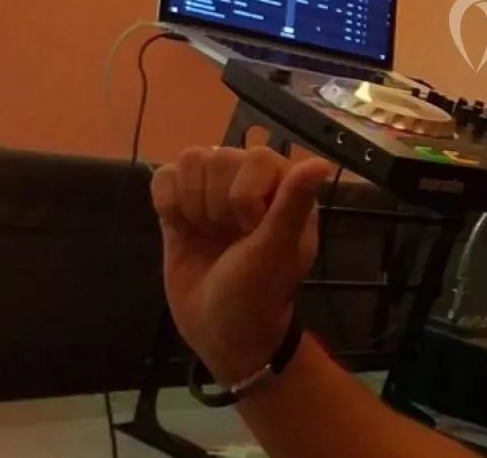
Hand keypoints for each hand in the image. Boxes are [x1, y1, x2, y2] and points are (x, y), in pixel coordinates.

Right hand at [150, 146, 334, 383]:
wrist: (218, 330)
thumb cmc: (258, 294)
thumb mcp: (277, 252)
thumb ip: (293, 205)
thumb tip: (322, 161)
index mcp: (284, 186)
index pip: (256, 158)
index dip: (245, 197)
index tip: (251, 231)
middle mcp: (250, 180)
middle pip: (218, 157)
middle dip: (216, 205)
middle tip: (227, 238)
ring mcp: (213, 189)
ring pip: (190, 160)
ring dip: (191, 204)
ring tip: (206, 234)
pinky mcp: (181, 204)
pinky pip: (164, 176)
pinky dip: (167, 204)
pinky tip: (181, 228)